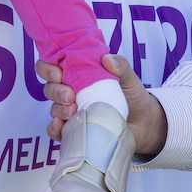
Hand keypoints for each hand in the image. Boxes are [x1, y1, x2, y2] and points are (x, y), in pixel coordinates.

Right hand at [35, 53, 168, 156]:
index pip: (50, 67)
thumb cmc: (132, 96)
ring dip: (58, 109)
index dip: (47, 68)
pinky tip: (61, 126)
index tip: (58, 72)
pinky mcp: (75, 131)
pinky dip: (54, 128)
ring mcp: (71, 112)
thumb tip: (106, 59)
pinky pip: (55, 131)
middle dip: (55, 91)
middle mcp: (69, 92)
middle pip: (49, 88)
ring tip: (73, 111)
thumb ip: (120, 65)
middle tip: (69, 95)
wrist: (145, 124)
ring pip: (52, 109)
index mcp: (76, 75)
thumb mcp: (129, 78)